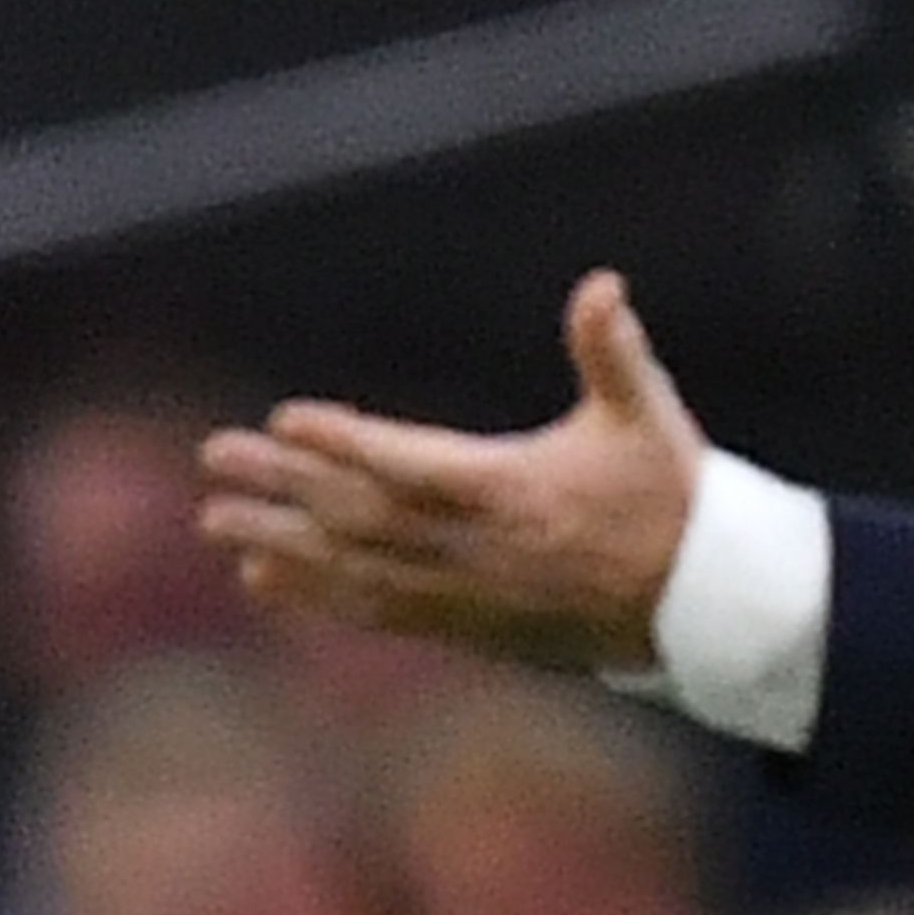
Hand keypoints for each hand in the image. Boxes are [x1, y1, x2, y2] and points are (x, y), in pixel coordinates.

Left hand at [193, 270, 703, 670]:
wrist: (700, 609)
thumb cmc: (670, 500)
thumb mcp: (648, 417)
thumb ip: (613, 350)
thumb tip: (603, 285)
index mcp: (513, 491)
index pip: (413, 465)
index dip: (347, 445)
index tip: (285, 421)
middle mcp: (476, 550)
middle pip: (361, 517)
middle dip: (285, 488)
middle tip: (216, 460)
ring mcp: (465, 595)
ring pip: (354, 569)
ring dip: (281, 544)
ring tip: (214, 521)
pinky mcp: (464, 629)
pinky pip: (374, 613)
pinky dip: (314, 596)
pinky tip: (261, 577)